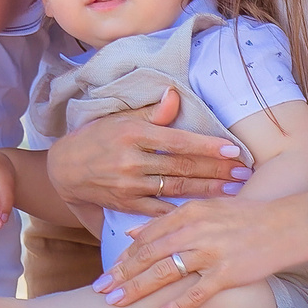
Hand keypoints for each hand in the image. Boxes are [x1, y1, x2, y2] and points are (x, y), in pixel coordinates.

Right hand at [44, 88, 248, 216]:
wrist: (63, 170)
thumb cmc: (95, 138)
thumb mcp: (118, 118)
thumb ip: (151, 112)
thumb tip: (175, 95)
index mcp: (133, 133)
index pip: (179, 141)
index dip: (209, 147)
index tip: (235, 150)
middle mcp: (132, 160)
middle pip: (184, 166)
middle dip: (217, 170)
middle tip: (244, 173)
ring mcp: (129, 185)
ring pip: (177, 187)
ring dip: (208, 189)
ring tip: (233, 190)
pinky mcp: (126, 205)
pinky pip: (160, 210)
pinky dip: (183, 211)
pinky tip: (204, 211)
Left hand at [100, 191, 307, 307]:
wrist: (290, 223)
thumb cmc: (248, 217)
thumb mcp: (206, 208)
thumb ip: (168, 220)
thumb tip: (132, 234)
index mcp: (188, 212)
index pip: (146, 237)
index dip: (123, 257)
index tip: (107, 273)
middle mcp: (195, 230)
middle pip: (148, 255)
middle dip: (120, 274)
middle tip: (99, 292)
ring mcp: (211, 252)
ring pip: (164, 272)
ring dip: (137, 290)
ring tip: (116, 304)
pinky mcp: (228, 272)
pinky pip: (196, 293)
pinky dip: (176, 306)